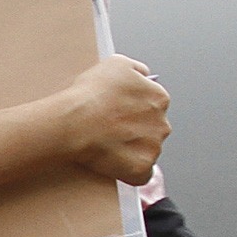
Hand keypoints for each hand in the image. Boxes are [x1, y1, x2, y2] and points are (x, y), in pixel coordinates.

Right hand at [58, 56, 169, 184]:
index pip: (154, 104)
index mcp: (159, 98)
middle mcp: (162, 123)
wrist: (75, 122)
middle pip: (152, 128)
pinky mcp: (141, 169)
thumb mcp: (117, 63)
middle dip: (136, 129)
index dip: (134, 108)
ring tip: (107, 145)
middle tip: (111, 129)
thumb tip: (145, 75)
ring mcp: (153, 148)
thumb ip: (138, 69)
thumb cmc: (91, 94)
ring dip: (132, 149)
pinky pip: (141, 174)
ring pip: (147, 150)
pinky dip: (130, 171)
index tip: (119, 111)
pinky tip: (113, 162)